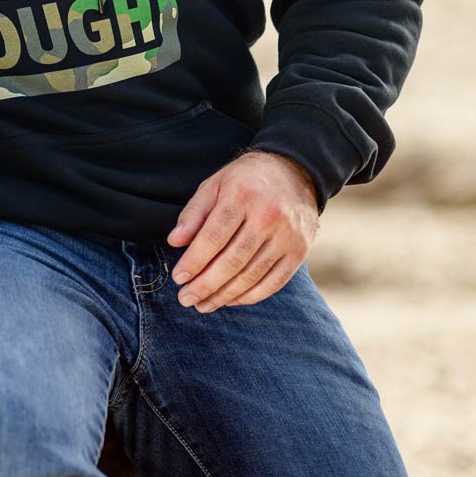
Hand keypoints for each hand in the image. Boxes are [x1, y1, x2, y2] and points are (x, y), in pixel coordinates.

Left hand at [166, 149, 319, 314]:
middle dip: (205, 284)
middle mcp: (268, 216)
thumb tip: (175, 241)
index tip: (179, 278)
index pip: (214, 236)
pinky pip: (274, 281)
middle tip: (186, 299)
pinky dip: (251, 296)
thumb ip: (194, 213)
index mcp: (242, 196)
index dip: (194, 261)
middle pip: (233, 260)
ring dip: (225, 295)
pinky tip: (231, 300)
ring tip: (204, 305)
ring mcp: (287, 235)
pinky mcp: (300, 250)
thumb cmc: (246, 179)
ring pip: (252, 275)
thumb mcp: (215, 184)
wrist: (295, 171)